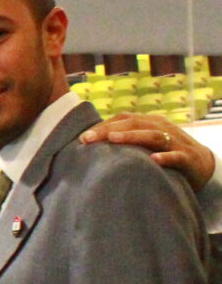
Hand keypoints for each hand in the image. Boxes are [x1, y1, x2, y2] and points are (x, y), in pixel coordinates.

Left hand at [80, 114, 216, 188]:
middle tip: (87, 139)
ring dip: (133, 137)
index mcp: (148, 123)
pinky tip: (153, 160)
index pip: (123, 119)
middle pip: (134, 124)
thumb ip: (123, 142)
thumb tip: (88, 146)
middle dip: (109, 130)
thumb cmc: (164, 153)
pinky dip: (165, 157)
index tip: (81, 138)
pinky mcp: (188, 158)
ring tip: (113, 140)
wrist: (202, 164)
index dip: (102, 126)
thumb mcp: (144, 144)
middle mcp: (161, 128)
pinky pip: (176, 156)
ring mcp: (175, 142)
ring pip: (153, 136)